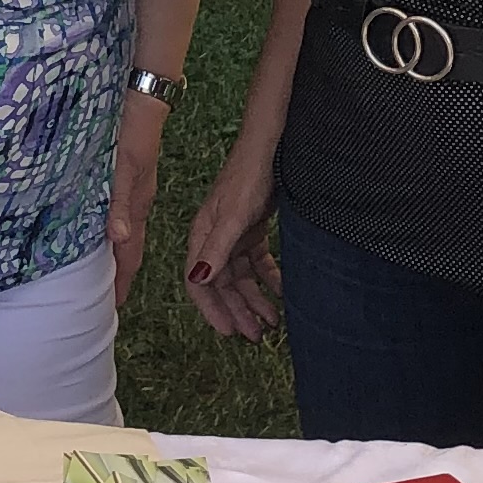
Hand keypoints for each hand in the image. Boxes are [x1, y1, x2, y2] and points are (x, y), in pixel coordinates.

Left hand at [107, 93, 169, 310]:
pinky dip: (110, 230)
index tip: (113, 307)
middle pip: (129, 249)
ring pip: (124, 232)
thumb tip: (117, 240)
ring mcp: (133, 189)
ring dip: (115, 255)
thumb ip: (120, 203)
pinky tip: (100, 229)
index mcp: (138, 206)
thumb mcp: (125, 168)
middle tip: (104, 298)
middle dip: (120, 275)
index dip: (122, 282)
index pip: (130, 255)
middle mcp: (137, 202)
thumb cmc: (133, 129)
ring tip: (102, 272)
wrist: (143, 95)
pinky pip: (119, 214)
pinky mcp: (128, 176)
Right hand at [184, 135, 283, 340]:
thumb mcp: (233, 217)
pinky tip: (283, 292)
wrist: (271, 147)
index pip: (198, 284)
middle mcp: (215, 239)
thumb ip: (216, 250)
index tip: (229, 332)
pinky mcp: (252, 229)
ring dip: (255, 299)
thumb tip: (198, 280)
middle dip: (238, 311)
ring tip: (272, 321)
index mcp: (202, 237)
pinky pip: (259, 262)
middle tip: (256, 335)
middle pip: (223, 285)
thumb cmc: (248, 176)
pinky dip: (270, 279)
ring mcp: (234, 234)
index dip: (212, 310)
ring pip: (242, 277)